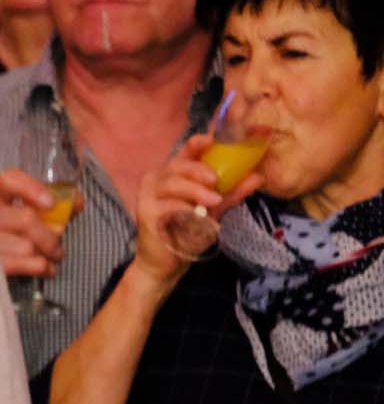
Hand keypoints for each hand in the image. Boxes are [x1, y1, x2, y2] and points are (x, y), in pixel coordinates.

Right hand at [0, 168, 80, 277]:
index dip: (33, 189)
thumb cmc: (10, 236)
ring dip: (47, 254)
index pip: (10, 181)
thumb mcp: (25, 215)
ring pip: (28, 246)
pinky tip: (46, 267)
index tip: (51, 203)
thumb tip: (76, 201)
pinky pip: (26, 264)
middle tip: (58, 246)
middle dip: (51, 236)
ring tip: (50, 257)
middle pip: (27, 219)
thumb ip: (53, 205)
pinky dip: (43, 267)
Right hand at [132, 133, 263, 283]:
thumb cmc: (186, 232)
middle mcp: (156, 180)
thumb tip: (257, 176)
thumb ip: (231, 192)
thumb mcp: (212, 209)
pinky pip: (168, 207)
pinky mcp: (146, 214)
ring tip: (213, 202)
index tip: (215, 141)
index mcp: (172, 173)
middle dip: (198, 170)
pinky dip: (187, 213)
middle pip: (177, 165)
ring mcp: (148, 196)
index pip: (185, 151)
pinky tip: (200, 221)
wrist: (165, 263)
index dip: (199, 143)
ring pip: (171, 184)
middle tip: (215, 180)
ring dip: (194, 191)